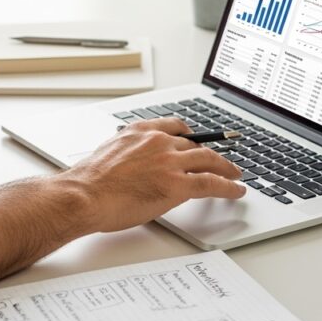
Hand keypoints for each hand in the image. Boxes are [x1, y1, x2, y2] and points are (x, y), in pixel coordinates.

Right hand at [65, 117, 244, 232]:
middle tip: (221, 160)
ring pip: (208, 160)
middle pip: (195, 144)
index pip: (174, 126)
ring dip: (225, 167)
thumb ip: (129, 155)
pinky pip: (211, 182)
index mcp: (139, 131)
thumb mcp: (109, 154)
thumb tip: (135, 167)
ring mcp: (170, 162)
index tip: (196, 138)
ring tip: (234, 174)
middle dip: (211, 152)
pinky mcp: (178, 184)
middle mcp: (158, 141)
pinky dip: (228, 186)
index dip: (190, 134)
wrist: (85, 194)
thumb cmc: (89, 182)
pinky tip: (237, 190)